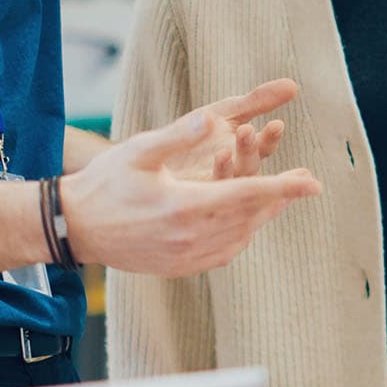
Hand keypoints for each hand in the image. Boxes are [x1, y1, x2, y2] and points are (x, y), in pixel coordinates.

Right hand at [61, 88, 320, 275]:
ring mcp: (184, 257)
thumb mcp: (139, 151)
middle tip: (305, 184)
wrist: (74, 228)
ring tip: (280, 199)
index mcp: (184, 206)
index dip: (283, 188)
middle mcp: (189, 237)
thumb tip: (214, 119)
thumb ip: (179, 135)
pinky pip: (222, 254)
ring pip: (240, 238)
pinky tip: (246, 222)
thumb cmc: (103, 184)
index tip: (313, 182)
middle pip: (251, 219)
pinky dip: (241, 236)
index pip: (246, 195)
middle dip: (280, 200)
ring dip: (262, 218)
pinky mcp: (178, 268)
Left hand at [151, 80, 294, 181]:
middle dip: (252, 149)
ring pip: (231, 181)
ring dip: (232, 164)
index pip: (264, 147)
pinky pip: (208, 191)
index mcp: (244, 154)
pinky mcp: (192, 197)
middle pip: (250, 166)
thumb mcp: (225, 111)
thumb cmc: (192, 132)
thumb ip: (258, 100)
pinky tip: (213, 158)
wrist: (152, 155)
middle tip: (249, 131)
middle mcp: (233, 174)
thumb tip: (293, 85)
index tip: (276, 124)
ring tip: (228, 146)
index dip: (271, 138)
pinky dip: (213, 176)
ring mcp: (214, 188)